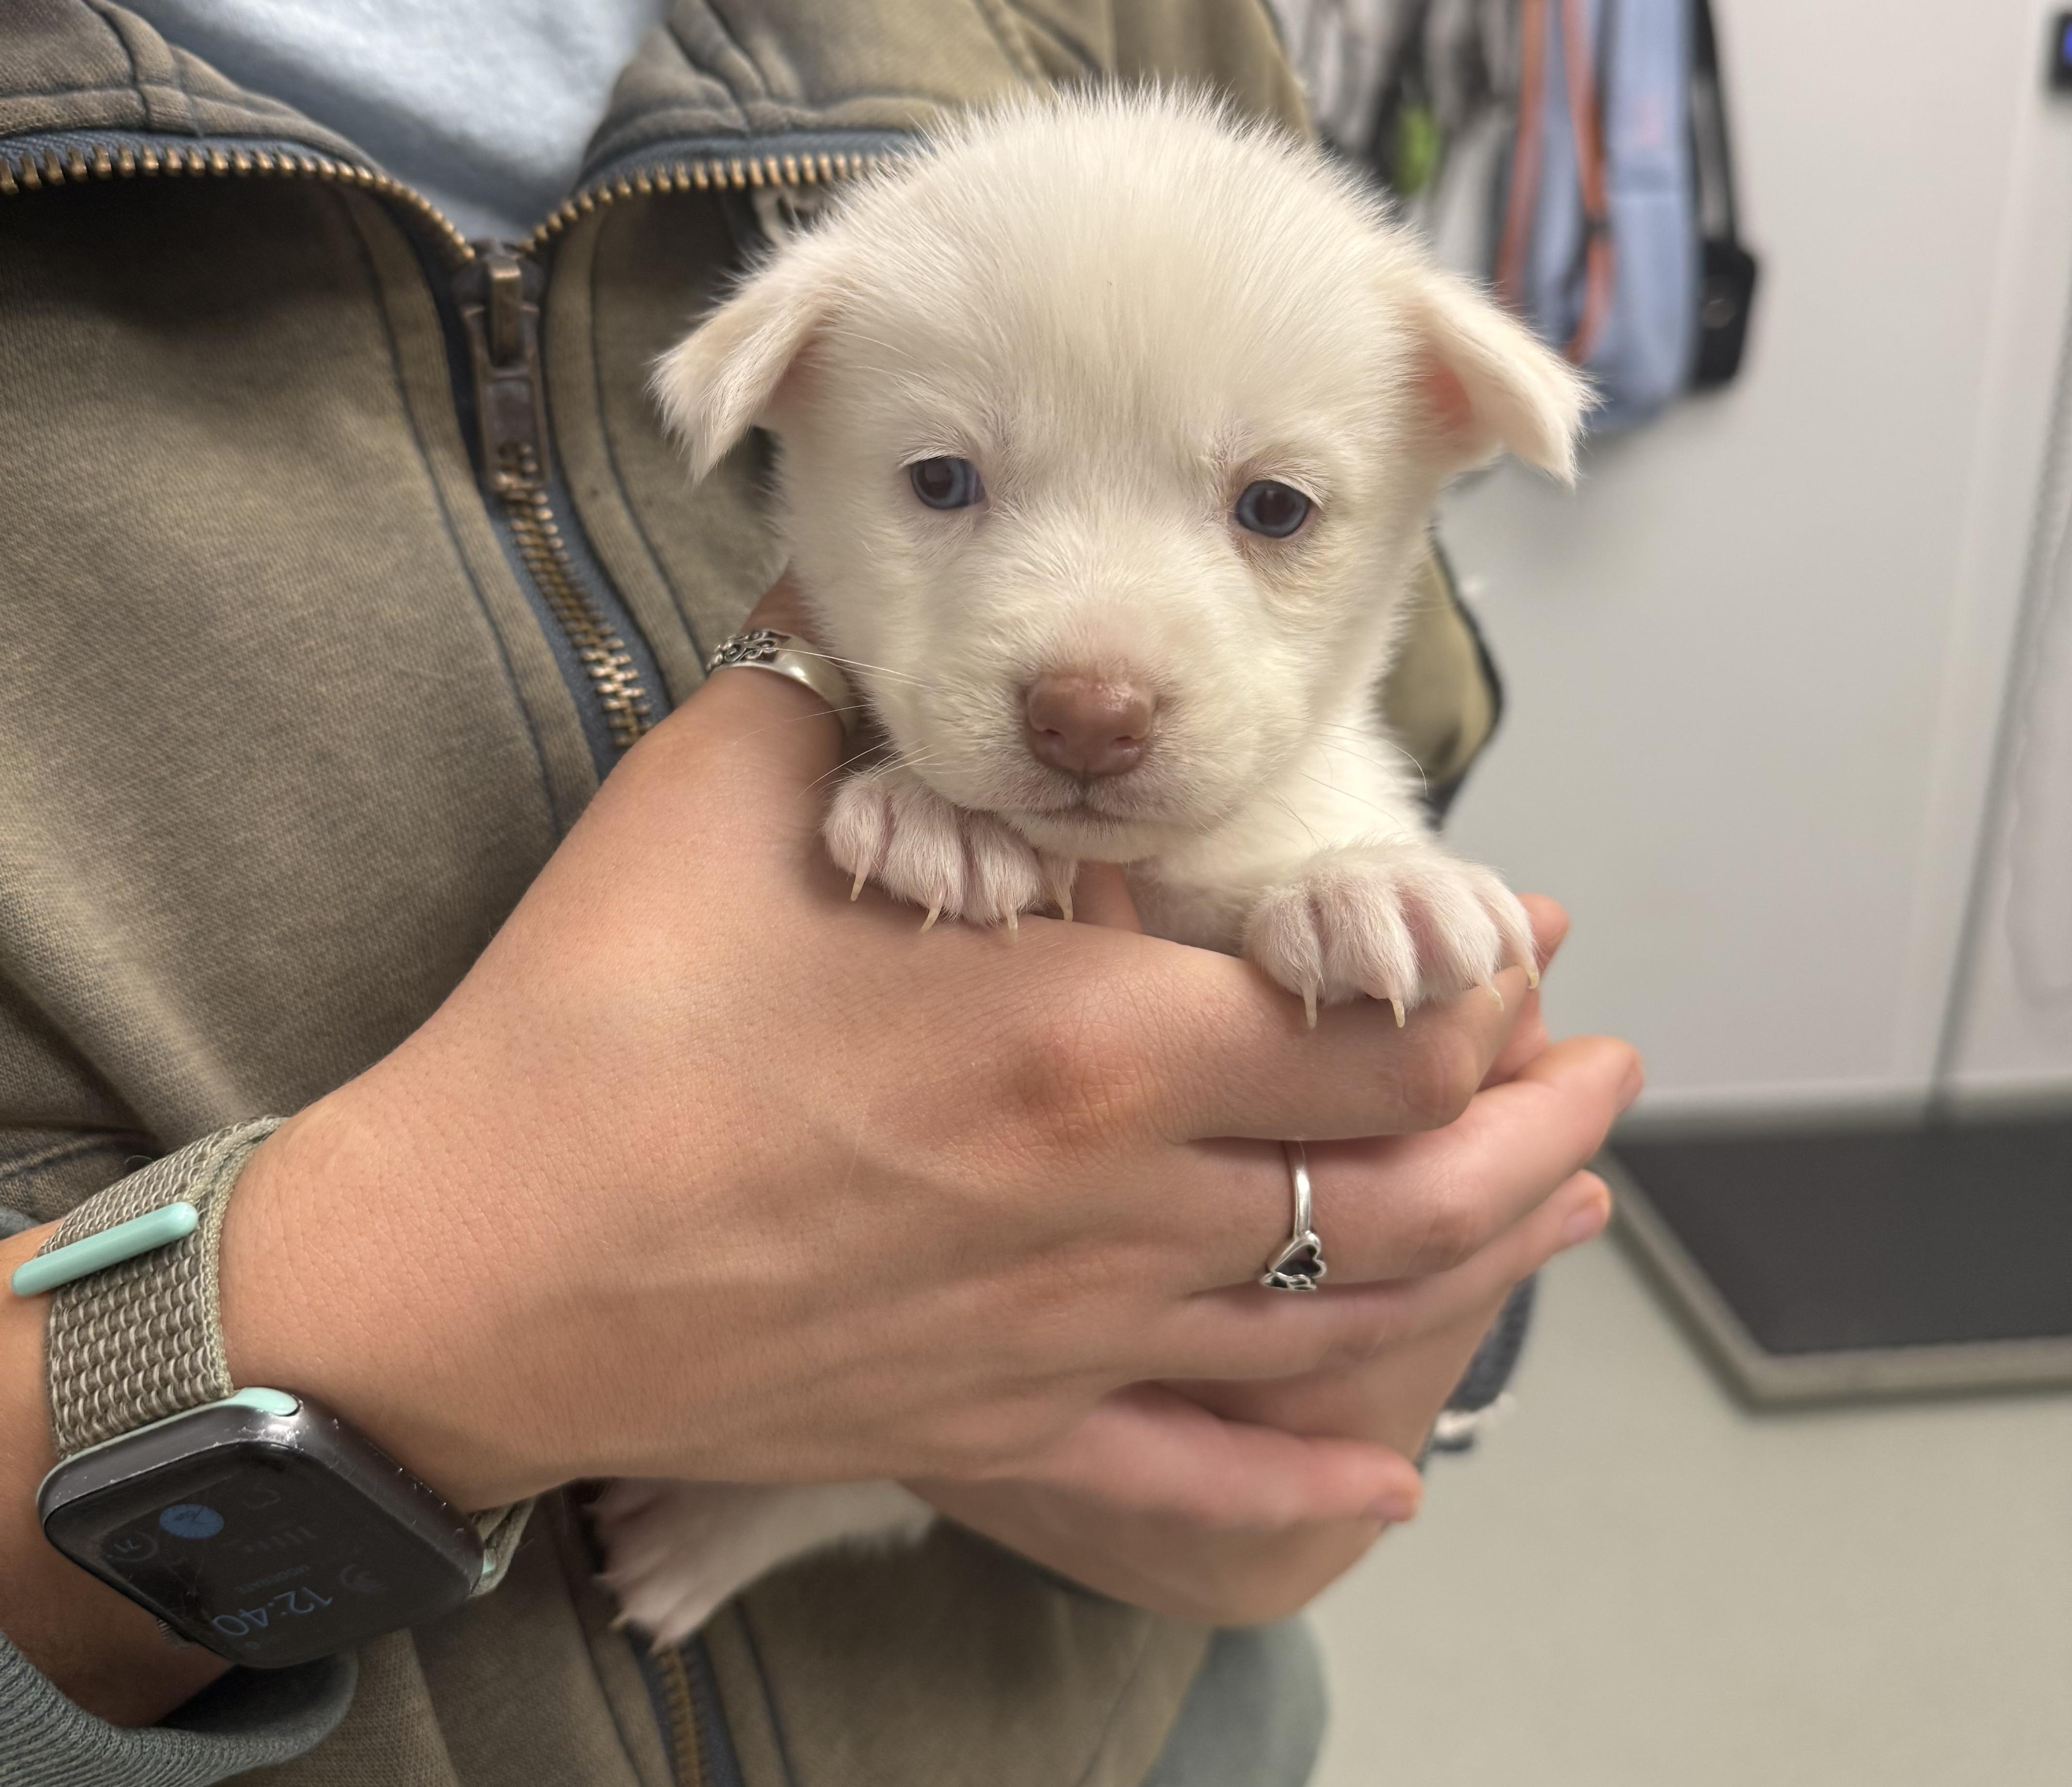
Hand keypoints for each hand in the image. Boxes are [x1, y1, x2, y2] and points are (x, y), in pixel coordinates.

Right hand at [216, 580, 1633, 1510]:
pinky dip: (1304, 1485)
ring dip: (1475, 1263)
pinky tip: (1387, 1488)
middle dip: (1530, 1122)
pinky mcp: (986, 1428)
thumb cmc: (592, 1024)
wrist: (468, 1269)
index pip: (1362, 1016)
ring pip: (1339, 1319)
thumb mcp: (720, 790)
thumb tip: (862, 586)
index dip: (1468, 972)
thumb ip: (847, 688)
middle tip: (1600, 1074)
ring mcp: (1062, 1335)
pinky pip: (1189, 1479)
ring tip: (1558, 1215)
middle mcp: (1111, 1200)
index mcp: (1079, 1033)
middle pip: (1402, 1179)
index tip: (1514, 932)